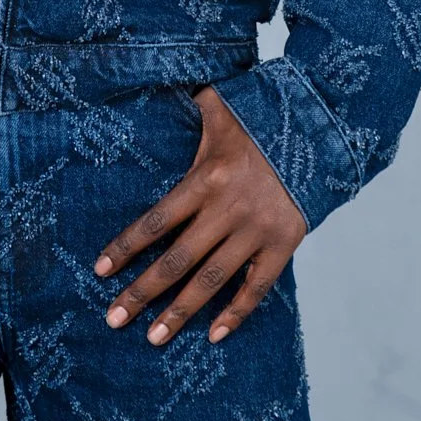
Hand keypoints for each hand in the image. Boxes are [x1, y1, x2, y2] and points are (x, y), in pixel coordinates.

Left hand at [95, 84, 306, 344]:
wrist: (320, 129)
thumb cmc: (261, 117)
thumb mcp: (220, 106)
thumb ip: (188, 106)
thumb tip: (154, 82)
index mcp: (206, 177)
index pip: (157, 221)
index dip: (126, 247)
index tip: (100, 270)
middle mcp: (228, 208)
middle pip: (176, 260)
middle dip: (142, 292)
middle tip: (113, 318)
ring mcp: (256, 230)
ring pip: (211, 280)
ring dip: (179, 312)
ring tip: (153, 338)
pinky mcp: (284, 244)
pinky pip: (256, 288)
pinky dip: (235, 314)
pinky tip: (213, 335)